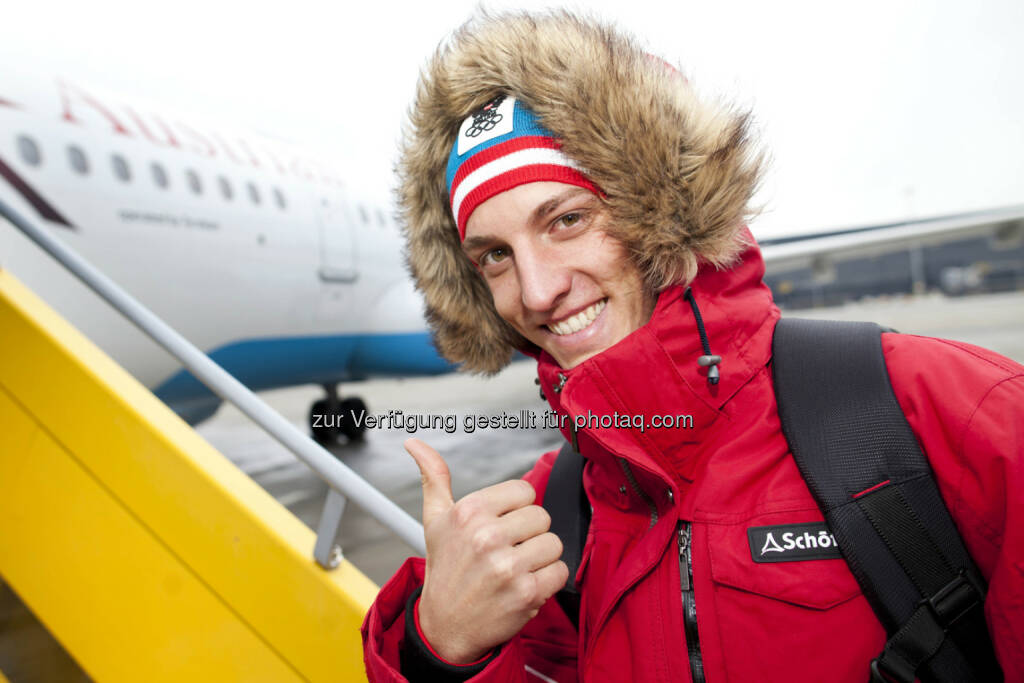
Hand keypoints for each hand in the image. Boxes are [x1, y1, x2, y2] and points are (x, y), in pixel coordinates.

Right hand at [405, 438, 568, 663]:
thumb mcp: (435, 520)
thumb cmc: (445, 569)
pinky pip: (560, 571)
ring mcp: (508, 566)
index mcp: (469, 512)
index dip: (516, 511)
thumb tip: (414, 442)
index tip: (500, 528)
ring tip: (515, 569)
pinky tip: (523, 586)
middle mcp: (487, 536)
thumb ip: (433, 476)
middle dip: (528, 535)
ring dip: (540, 559)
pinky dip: (548, 581)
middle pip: (541, 516)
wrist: (444, 627)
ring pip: (554, 543)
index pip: (524, 491)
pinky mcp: (527, 593)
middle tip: (506, 552)